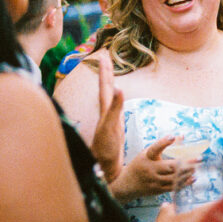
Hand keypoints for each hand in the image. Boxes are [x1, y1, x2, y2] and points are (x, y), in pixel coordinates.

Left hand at [89, 57, 123, 181]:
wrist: (104, 166)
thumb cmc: (106, 149)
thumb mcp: (110, 127)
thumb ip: (114, 108)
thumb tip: (118, 87)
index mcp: (105, 109)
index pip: (105, 85)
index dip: (105, 71)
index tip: (104, 55)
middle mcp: (105, 111)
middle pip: (105, 87)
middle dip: (106, 71)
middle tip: (105, 56)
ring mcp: (110, 118)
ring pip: (108, 95)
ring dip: (109, 82)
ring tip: (110, 71)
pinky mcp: (115, 125)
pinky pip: (114, 105)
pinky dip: (116, 97)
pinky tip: (117, 96)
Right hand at [108, 137, 194, 203]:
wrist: (127, 185)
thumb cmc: (140, 164)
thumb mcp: (148, 153)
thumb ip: (163, 145)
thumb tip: (182, 136)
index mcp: (146, 157)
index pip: (155, 149)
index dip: (163, 142)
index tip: (172, 136)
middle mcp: (150, 169)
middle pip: (170, 166)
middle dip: (186, 162)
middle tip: (199, 158)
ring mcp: (154, 181)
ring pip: (174, 178)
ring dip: (187, 173)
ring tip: (197, 166)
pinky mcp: (158, 190)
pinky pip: (173, 187)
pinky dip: (184, 182)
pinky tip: (193, 177)